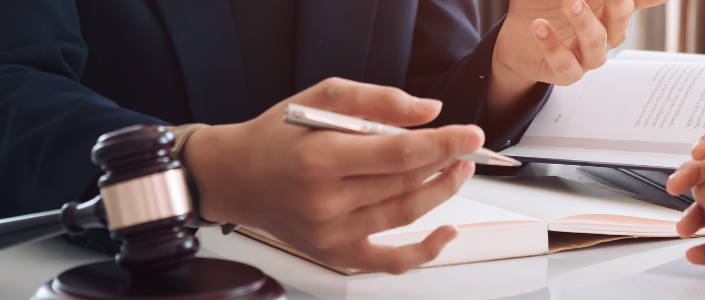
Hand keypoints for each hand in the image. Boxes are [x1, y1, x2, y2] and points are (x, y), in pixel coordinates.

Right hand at [182, 78, 483, 273]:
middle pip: (406, 183)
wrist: (232, 177)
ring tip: (457, 172)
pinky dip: (423, 251)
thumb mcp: (321, 97)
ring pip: (404, 215)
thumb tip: (430, 112)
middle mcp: (324, 200)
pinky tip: (446, 232)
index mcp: (320, 157)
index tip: (471, 134)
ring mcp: (329, 233)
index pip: (400, 153)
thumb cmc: (274, 136)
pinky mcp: (333, 253)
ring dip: (441, 193)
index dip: (444, 144)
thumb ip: (378, 100)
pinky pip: (388, 261)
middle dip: (447, 164)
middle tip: (467, 148)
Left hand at [495, 0, 666, 85]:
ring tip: (569, 2)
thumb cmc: (545, 6)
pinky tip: (539, 27)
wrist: (516, 35)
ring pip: (595, 43)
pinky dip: (551, 45)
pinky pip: (564, 64)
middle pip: (621, 20)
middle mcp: (605, 33)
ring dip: (583, 21)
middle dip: (617, 3)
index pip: (642, 0)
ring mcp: (587, 56)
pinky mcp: (565, 73)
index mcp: (611, 9)